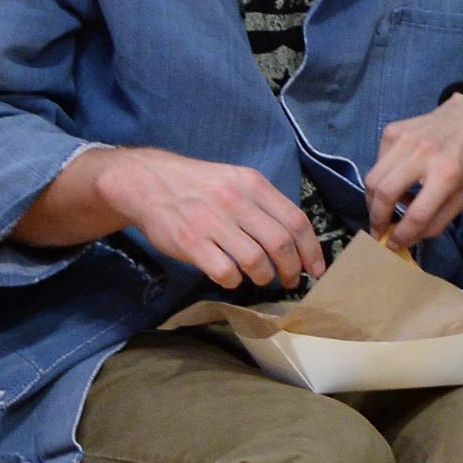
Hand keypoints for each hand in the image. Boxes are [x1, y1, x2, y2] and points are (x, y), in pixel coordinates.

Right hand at [95, 146, 323, 289]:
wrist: (146, 182)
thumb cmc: (198, 186)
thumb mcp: (236, 181)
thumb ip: (264, 205)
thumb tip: (297, 241)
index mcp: (252, 184)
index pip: (296, 221)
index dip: (311, 251)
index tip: (316, 270)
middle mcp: (235, 201)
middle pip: (280, 243)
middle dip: (291, 269)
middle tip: (290, 280)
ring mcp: (212, 222)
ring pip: (256, 260)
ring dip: (264, 276)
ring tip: (260, 278)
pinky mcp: (190, 242)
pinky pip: (225, 272)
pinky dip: (234, 281)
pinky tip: (231, 276)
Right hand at [364, 95, 462, 248]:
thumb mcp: (462, 197)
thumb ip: (436, 222)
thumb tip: (404, 240)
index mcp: (447, 173)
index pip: (416, 213)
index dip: (402, 235)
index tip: (394, 244)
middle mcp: (423, 153)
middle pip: (384, 193)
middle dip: (377, 219)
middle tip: (378, 231)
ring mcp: (404, 139)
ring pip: (372, 179)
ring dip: (373, 202)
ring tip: (385, 210)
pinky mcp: (391, 131)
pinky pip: (376, 164)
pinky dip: (381, 180)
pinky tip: (396, 182)